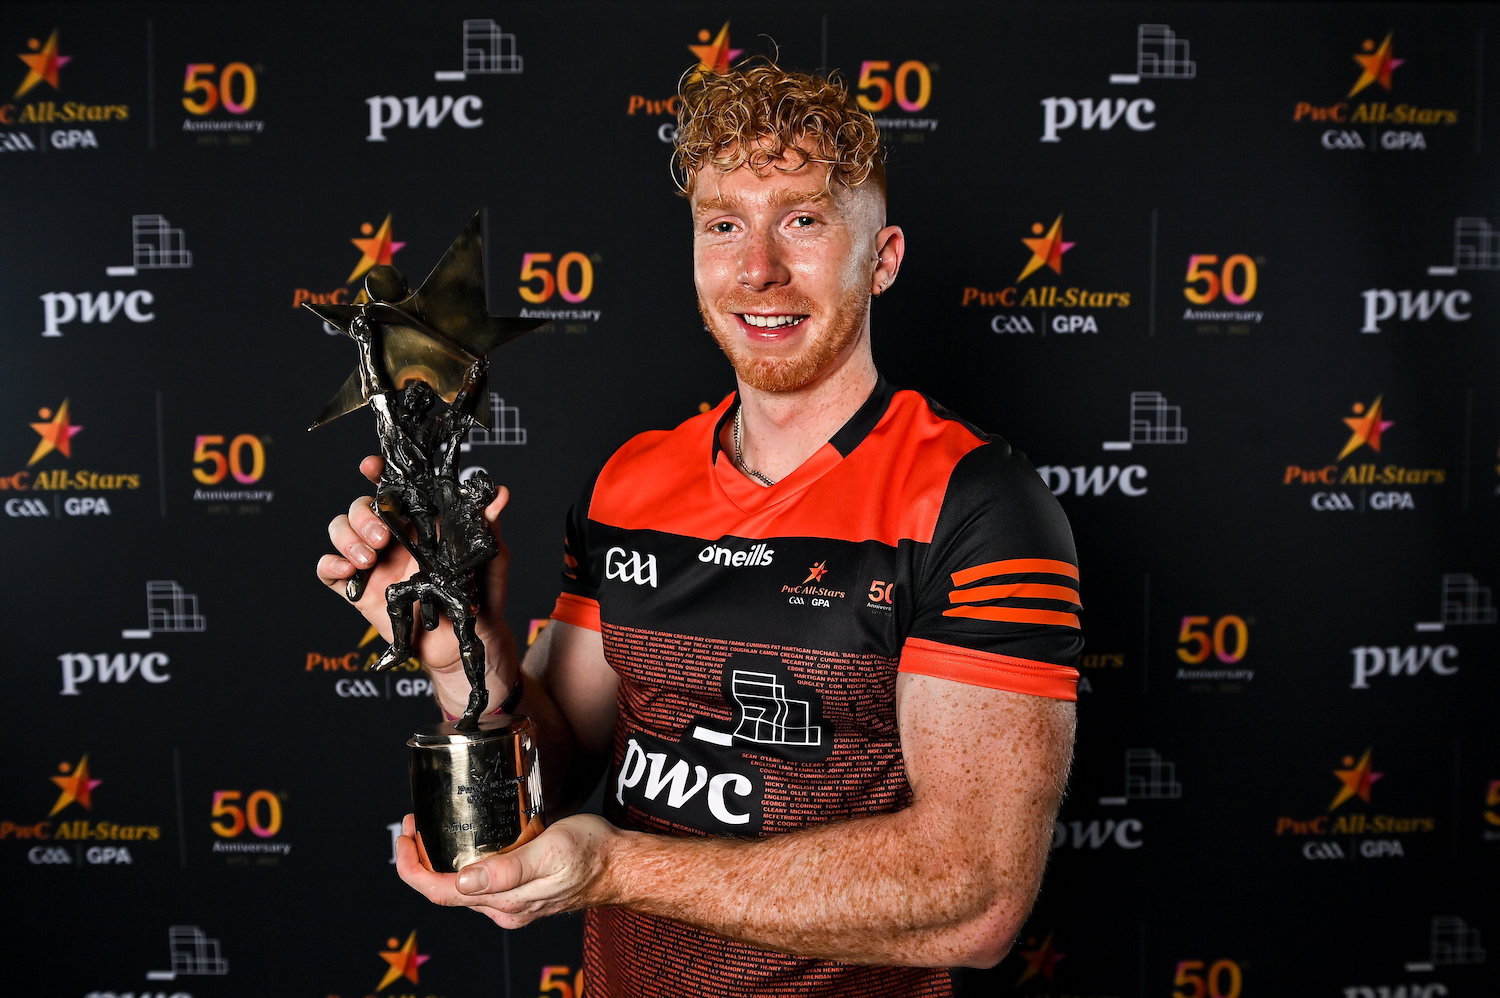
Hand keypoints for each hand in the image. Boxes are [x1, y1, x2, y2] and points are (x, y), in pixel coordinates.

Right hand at [315, 455, 517, 689]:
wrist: (464, 642)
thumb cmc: (480, 597)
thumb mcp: (489, 559)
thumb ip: (487, 527)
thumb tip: (501, 493)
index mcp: (421, 523)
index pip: (394, 489)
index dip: (378, 473)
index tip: (371, 466)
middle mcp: (393, 537)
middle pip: (361, 506)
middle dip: (364, 515)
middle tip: (383, 538)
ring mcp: (373, 562)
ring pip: (340, 529)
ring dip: (348, 537)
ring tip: (369, 559)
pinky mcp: (358, 590)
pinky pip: (328, 569)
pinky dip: (330, 563)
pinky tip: (348, 570)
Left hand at [394, 813, 618, 927]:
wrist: (619, 865)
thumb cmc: (591, 854)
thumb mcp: (549, 853)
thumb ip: (507, 869)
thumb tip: (463, 881)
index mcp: (505, 902)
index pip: (440, 892)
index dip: (412, 868)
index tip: (404, 837)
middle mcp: (503, 908)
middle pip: (443, 890)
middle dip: (420, 859)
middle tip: (412, 825)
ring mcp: (511, 902)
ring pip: (459, 886)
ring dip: (438, 861)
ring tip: (430, 829)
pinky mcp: (519, 891)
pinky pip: (479, 882)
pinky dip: (460, 863)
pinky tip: (463, 842)